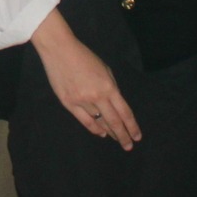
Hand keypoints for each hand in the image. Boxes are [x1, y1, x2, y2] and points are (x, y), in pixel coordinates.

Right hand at [31, 11, 139, 149]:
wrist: (60, 51)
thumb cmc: (84, 57)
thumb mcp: (105, 69)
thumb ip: (111, 88)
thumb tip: (115, 106)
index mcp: (109, 87)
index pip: (124, 112)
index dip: (132, 126)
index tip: (137, 136)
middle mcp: (97, 97)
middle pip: (114, 122)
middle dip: (123, 135)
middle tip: (129, 146)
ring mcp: (82, 102)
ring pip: (100, 123)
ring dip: (110, 132)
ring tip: (116, 139)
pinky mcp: (69, 104)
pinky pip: (85, 121)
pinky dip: (94, 129)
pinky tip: (101, 133)